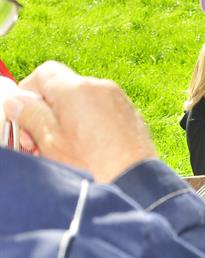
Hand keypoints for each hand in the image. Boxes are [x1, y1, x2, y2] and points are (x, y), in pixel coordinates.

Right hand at [1, 61, 156, 182]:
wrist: (135, 184)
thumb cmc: (93, 166)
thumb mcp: (50, 142)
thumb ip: (30, 115)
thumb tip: (17, 100)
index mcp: (77, 89)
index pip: (45, 73)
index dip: (28, 93)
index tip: (23, 118)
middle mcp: (100, 87)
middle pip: (63, 88)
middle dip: (46, 111)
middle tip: (36, 142)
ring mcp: (118, 99)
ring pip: (82, 100)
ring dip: (66, 119)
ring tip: (62, 150)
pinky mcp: (130, 113)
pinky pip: (101, 110)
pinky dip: (87, 123)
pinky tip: (84, 150)